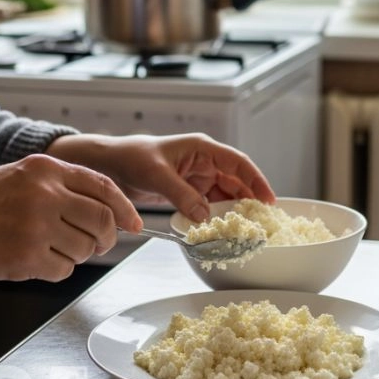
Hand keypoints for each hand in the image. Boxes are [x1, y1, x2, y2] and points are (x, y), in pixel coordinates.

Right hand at [0, 154, 142, 281]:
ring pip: (85, 248)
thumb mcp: (21, 176)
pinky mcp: (26, 256)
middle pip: (102, 220)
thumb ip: (62, 186)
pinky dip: (56, 270)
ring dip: (76, 255)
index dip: (125, 208)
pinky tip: (33, 260)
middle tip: (97, 244)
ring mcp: (36, 225)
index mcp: (45, 168)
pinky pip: (64, 269)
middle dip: (106, 237)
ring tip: (49, 248)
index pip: (103, 187)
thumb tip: (110, 208)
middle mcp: (44, 193)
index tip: (134, 224)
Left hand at [46, 133, 276, 222]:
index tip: (269, 200)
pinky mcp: (189, 192)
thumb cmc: (132, 158)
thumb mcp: (157, 175)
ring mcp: (198, 178)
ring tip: (244, 230)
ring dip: (233, 211)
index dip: (257, 180)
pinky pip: (209, 205)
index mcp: (202, 148)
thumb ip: (182, 195)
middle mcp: (205, 162)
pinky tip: (220, 230)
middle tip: (261, 222)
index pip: (238, 163)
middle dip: (249, 200)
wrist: (109, 165)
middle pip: (236, 181)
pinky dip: (215, 217)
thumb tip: (205, 216)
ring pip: (225, 196)